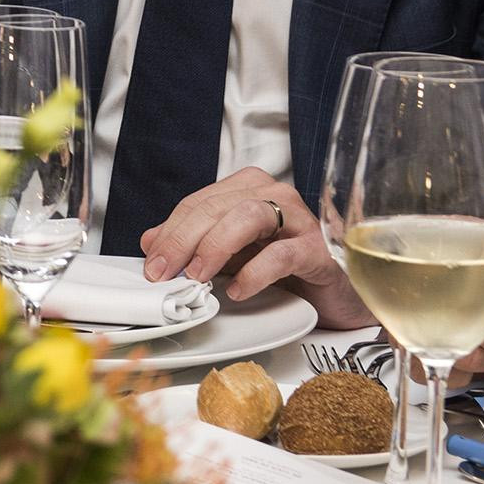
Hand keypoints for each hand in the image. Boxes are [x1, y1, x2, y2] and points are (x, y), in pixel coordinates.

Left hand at [136, 167, 373, 326]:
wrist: (332, 295)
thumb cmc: (282, 267)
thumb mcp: (229, 254)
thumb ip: (192, 243)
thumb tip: (150, 241)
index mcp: (248, 188)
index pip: (198, 203)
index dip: (170, 232)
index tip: (152, 261)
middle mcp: (274, 195)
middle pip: (217, 207)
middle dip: (183, 240)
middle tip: (164, 271)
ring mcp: (299, 220)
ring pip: (248, 218)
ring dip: (215, 247)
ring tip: (196, 276)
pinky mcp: (318, 251)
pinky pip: (282, 254)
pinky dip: (254, 272)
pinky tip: (236, 289)